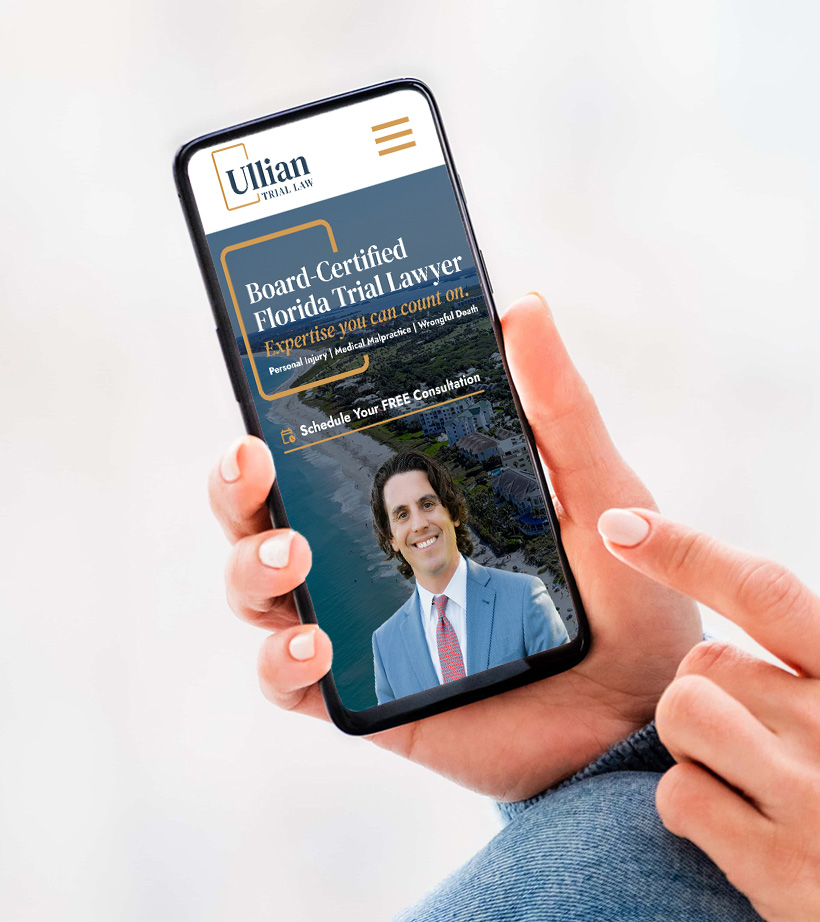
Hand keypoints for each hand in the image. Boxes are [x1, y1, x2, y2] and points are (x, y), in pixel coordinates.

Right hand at [208, 293, 702, 800]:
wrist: (639, 715)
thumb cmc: (625, 598)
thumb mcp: (596, 490)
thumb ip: (556, 406)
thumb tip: (522, 305)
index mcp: (413, 503)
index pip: (322, 454)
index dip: (278, 420)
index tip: (268, 385)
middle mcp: (372, 557)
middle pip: (265, 516)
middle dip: (237, 488)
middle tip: (251, 462)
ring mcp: (362, 624)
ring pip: (258, 591)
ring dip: (249, 567)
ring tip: (290, 557)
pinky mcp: (363, 696)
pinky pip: (287, 681)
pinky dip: (280, 660)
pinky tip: (314, 645)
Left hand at [598, 508, 819, 921]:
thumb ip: (797, 666)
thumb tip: (712, 639)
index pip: (762, 593)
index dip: (686, 553)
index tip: (617, 525)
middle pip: (703, 663)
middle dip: (705, 694)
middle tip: (757, 745)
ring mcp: (812, 794)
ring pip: (681, 716)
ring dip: (693, 750)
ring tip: (750, 787)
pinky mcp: (780, 861)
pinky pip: (679, 796)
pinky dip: (694, 812)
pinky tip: (747, 835)